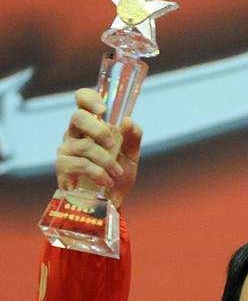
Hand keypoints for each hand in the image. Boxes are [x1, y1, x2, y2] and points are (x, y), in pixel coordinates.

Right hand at [56, 88, 142, 208]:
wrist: (112, 202)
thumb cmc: (118, 175)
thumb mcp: (131, 156)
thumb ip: (133, 138)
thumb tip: (128, 121)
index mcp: (90, 125)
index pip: (82, 100)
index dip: (89, 98)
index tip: (103, 110)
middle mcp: (74, 134)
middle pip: (77, 118)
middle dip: (99, 130)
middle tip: (112, 144)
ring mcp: (66, 150)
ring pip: (84, 146)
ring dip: (106, 161)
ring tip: (116, 173)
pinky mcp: (62, 168)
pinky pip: (80, 164)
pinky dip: (98, 173)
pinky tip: (106, 181)